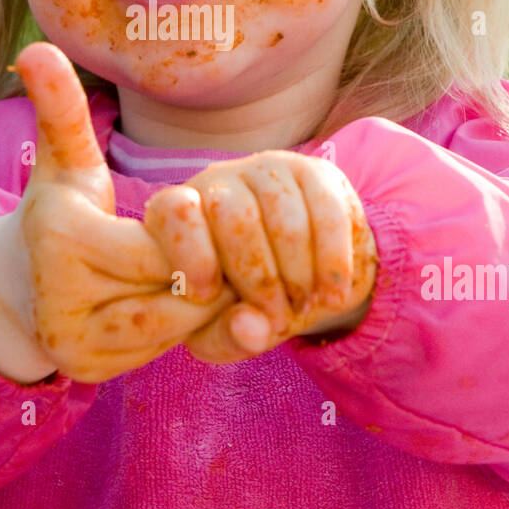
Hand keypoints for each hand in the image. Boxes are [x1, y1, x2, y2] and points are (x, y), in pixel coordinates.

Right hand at [9, 43, 235, 382]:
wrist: (21, 288)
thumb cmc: (60, 213)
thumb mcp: (65, 162)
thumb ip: (62, 109)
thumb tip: (36, 47)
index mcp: (60, 234)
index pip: (159, 242)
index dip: (190, 235)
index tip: (196, 218)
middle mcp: (59, 295)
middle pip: (172, 284)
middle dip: (204, 268)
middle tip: (219, 251)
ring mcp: (72, 341)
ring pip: (174, 323)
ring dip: (201, 303)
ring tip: (205, 276)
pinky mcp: (87, 371)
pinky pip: (162, 351)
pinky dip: (186, 331)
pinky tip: (184, 308)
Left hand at [144, 150, 377, 364]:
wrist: (301, 282)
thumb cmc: (244, 306)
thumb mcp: (224, 333)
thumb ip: (228, 337)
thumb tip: (251, 328)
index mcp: (180, 214)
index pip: (174, 210)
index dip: (189, 252)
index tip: (205, 296)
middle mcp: (220, 181)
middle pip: (235, 217)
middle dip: (259, 279)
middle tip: (277, 320)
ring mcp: (268, 170)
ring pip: (285, 218)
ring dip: (299, 275)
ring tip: (304, 309)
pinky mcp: (316, 173)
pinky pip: (328, 213)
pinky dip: (333, 261)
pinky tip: (334, 295)